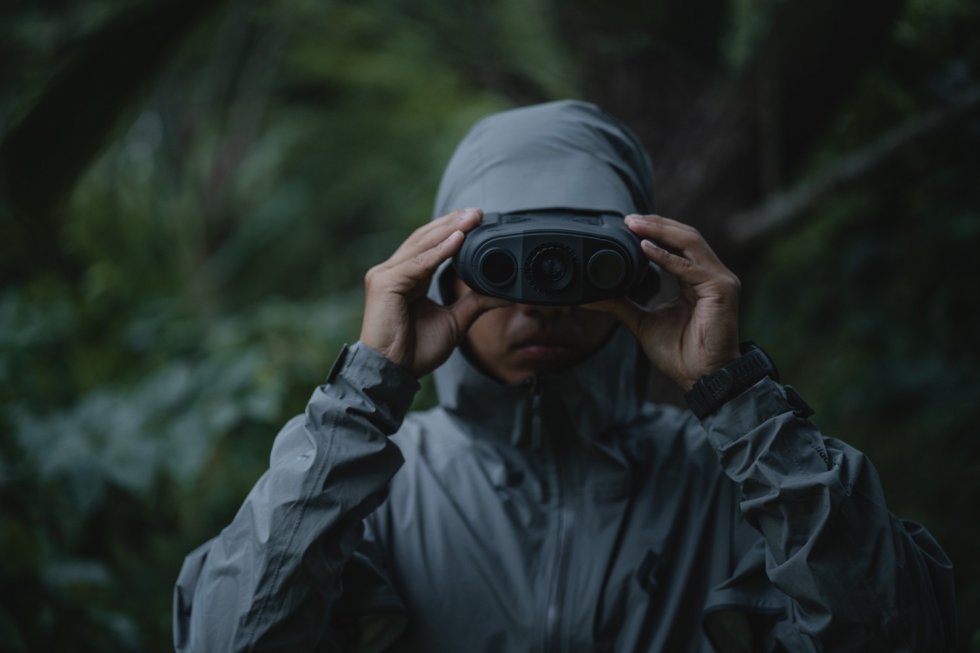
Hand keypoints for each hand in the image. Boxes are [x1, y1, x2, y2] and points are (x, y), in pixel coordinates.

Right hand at [359, 208, 507, 377]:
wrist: (393, 373)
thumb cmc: (415, 351)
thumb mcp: (453, 322)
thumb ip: (473, 303)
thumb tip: (501, 292)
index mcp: (407, 278)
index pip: (429, 245)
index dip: (452, 231)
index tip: (476, 220)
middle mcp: (393, 272)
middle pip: (424, 238)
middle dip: (452, 223)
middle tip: (478, 212)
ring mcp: (386, 275)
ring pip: (421, 245)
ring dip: (448, 230)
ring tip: (471, 219)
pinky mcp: (385, 284)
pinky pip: (418, 263)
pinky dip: (439, 251)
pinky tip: (458, 240)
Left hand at [588, 214, 740, 389]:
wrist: (701, 377)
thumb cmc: (680, 353)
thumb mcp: (642, 320)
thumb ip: (621, 303)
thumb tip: (592, 294)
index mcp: (696, 279)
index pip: (678, 243)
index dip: (655, 230)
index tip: (627, 224)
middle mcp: (711, 274)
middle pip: (685, 236)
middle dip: (656, 224)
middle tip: (628, 219)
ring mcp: (719, 280)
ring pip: (690, 242)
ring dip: (660, 231)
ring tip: (635, 225)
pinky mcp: (722, 289)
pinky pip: (689, 267)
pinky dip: (666, 257)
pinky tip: (645, 249)